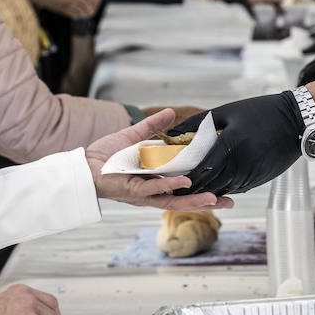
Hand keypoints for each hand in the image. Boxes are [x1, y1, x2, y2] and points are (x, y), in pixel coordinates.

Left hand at [85, 109, 233, 210]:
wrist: (84, 163)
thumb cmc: (108, 155)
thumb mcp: (135, 136)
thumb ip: (154, 126)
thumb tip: (172, 112)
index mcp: (157, 179)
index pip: (185, 186)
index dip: (204, 188)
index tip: (224, 188)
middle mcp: (153, 190)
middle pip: (184, 199)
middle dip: (207, 202)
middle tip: (229, 202)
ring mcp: (143, 193)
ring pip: (172, 201)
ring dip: (193, 199)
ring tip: (214, 198)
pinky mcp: (131, 191)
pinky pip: (152, 190)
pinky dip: (168, 187)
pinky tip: (183, 183)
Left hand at [173, 92, 304, 196]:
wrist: (296, 121)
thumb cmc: (261, 111)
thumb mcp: (227, 112)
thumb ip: (198, 124)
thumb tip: (173, 133)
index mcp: (231, 146)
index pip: (201, 170)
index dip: (184, 178)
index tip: (169, 180)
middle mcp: (241, 165)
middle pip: (210, 185)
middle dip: (191, 189)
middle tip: (174, 189)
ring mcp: (252, 175)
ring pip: (222, 190)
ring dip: (206, 190)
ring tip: (189, 188)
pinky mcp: (259, 180)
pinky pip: (236, 188)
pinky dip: (223, 187)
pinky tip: (213, 183)